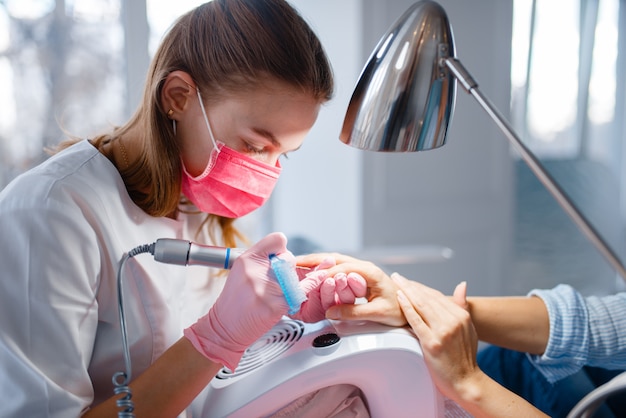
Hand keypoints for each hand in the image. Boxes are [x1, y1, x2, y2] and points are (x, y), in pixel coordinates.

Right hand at [184, 232, 289, 369]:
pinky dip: (293, 297)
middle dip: (285, 268)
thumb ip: (262, 259)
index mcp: (247, 259)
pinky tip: (283, 298)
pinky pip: (296, 295)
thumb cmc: (235, 299)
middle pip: (289, 258)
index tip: (277, 257)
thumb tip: (283, 252)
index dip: (280, 249)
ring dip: (288, 285)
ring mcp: (267, 288)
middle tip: (272, 281)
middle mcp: (256, 270)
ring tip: (271, 294)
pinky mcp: (276, 305)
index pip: (278, 239)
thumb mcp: (241, 270)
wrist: (225, 327)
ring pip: (294, 278)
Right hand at [296, 252, 405, 325]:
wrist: (409, 308)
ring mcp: (359, 270)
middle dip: (313, 259)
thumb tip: (332, 312)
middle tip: (294, 262)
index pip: (342, 268)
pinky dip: (321, 268)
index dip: (324, 273)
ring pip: (333, 261)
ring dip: (315, 262)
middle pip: (334, 258)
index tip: (309, 279)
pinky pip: (336, 268)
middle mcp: (363, 267)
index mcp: (369, 272)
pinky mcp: (356, 276)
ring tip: (297, 264)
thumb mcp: (377, 313)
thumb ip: (354, 312)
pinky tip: (311, 272)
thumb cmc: (398, 309)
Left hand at [393, 274, 479, 399]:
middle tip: (397, 277)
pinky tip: (399, 299)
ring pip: (421, 305)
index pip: (437, 295)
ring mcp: (443, 331)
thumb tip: (461, 285)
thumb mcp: (469, 328)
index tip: (409, 281)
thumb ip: (462, 306)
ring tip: (395, 283)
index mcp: (462, 315)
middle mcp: (454, 320)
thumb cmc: (464, 357)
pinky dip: (407, 308)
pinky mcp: (432, 343)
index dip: (421, 287)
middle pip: (428, 298)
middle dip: (411, 285)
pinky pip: (416, 321)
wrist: (466, 382)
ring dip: (406, 292)